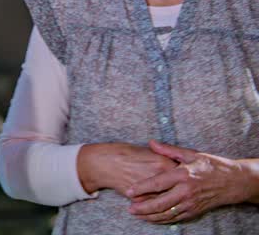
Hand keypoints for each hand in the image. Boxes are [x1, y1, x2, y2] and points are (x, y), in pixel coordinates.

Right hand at [77, 142, 176, 193]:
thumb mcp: (143, 150)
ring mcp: (150, 188)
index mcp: (162, 162)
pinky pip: (153, 203)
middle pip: (177, 186)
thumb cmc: (121, 153)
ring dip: (169, 198)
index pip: (182, 171)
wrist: (102, 163)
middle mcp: (159, 176)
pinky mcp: (141, 198)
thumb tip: (171, 161)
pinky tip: (156, 200)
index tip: (186, 175)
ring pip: (167, 197)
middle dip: (179, 187)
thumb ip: (160, 156)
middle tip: (181, 187)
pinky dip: (156, 202)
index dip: (184, 174)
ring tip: (170, 196)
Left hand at [126, 141, 255, 223]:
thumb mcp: (191, 154)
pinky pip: (176, 218)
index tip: (128, 191)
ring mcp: (191, 203)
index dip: (141, 188)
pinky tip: (154, 218)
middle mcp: (186, 191)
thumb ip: (169, 150)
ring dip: (151, 216)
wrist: (233, 181)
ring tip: (138, 215)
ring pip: (167, 213)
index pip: (157, 184)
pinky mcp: (195, 210)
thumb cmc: (212, 166)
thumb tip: (151, 143)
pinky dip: (164, 220)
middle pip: (160, 203)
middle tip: (130, 208)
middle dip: (143, 207)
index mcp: (183, 175)